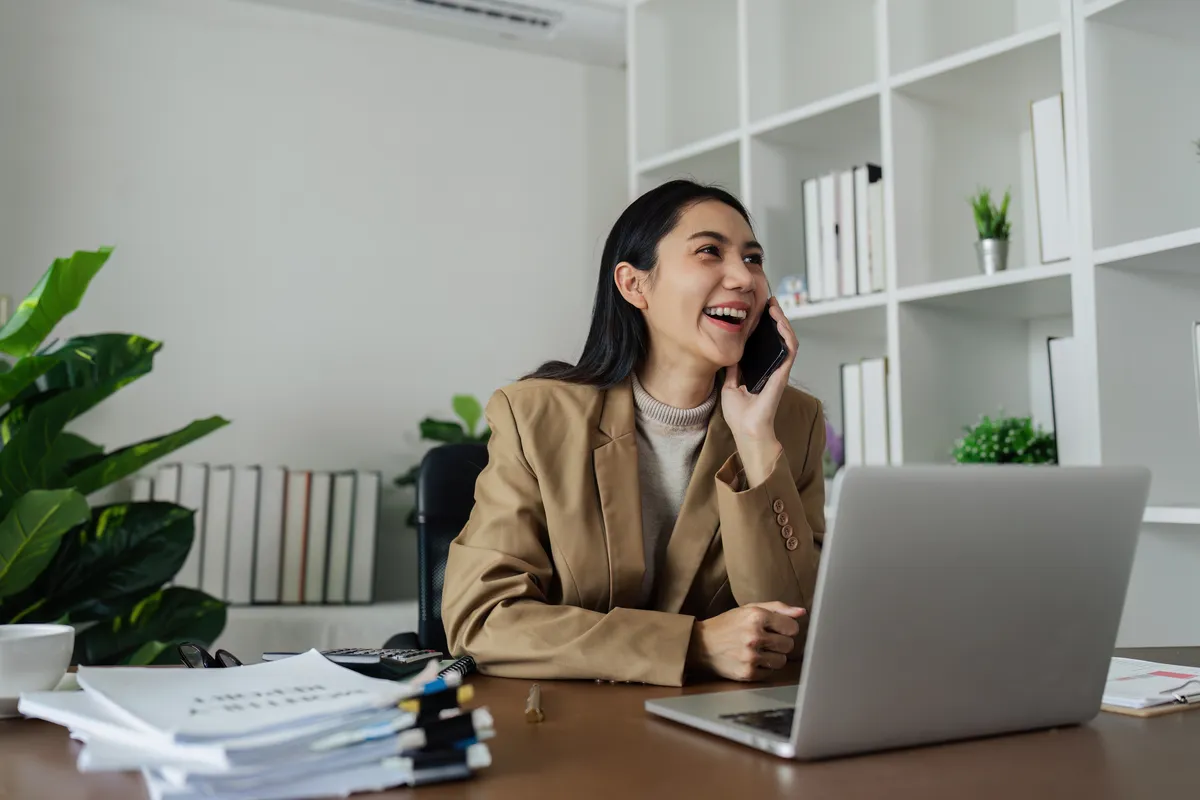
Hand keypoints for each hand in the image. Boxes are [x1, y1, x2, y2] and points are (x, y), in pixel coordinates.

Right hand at [687, 601, 806, 681]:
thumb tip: (802, 612)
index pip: (792, 627)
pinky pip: (770, 673)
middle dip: (781, 643)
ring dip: (774, 657)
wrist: (700, 645)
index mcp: (756, 616)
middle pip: (789, 645)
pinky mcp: (747, 673)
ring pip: (782, 661)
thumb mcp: (749, 609)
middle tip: (767, 641)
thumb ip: (777, 608)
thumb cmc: (727, 625)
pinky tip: (752, 660)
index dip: (786, 629)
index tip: (777, 629)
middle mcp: (754, 636)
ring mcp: (750, 656)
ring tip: (760, 651)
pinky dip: (764, 668)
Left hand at [721, 297, 798, 485]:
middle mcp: (773, 368)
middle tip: (768, 302)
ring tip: (775, 307)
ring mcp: (780, 370)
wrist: (746, 430)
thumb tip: (728, 354)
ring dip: (783, 322)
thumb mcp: (729, 385)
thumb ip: (732, 369)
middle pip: (778, 338)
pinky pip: (790, 349)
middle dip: (775, 318)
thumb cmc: (740, 415)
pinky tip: (779, 321)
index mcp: (761, 370)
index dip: (764, 326)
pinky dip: (787, 334)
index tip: (758, 310)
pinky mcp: (783, 373)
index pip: (765, 343)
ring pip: (788, 340)